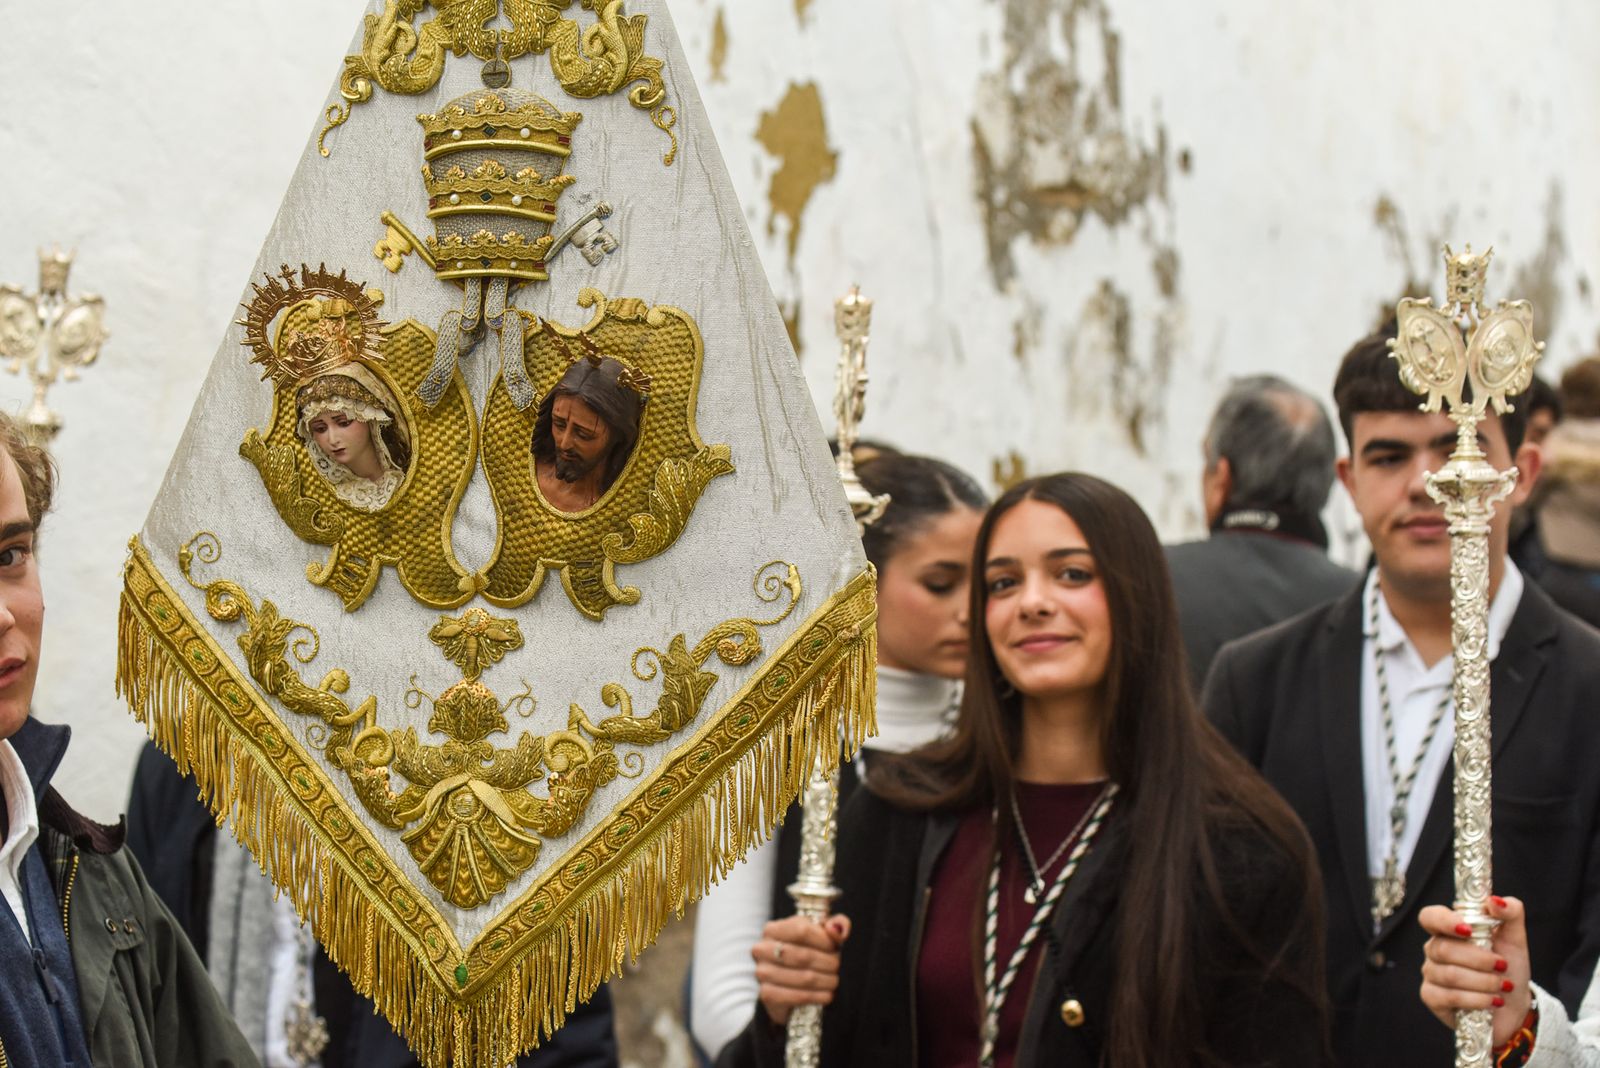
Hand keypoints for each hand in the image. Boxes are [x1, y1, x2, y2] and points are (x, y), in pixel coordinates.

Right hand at [753, 913, 850, 1026]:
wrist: (786, 983)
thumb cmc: (806, 951)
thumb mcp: (820, 933)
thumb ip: (835, 925)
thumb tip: (838, 930)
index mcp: (773, 929)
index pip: (801, 930)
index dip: (823, 939)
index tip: (836, 946)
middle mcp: (762, 949)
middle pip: (803, 955)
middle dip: (827, 962)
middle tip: (837, 966)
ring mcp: (762, 972)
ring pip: (804, 977)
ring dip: (826, 981)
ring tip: (834, 981)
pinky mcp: (767, 994)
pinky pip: (797, 996)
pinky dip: (817, 996)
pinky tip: (827, 995)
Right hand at [1419, 896, 1531, 1048]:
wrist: (1514, 1004)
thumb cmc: (1509, 967)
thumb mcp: (1515, 938)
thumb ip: (1510, 912)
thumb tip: (1495, 901)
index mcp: (1449, 930)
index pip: (1430, 916)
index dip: (1444, 921)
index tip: (1468, 930)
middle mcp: (1434, 949)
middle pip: (1444, 949)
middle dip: (1480, 960)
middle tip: (1502, 966)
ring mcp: (1431, 974)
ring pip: (1450, 975)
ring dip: (1484, 982)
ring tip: (1502, 986)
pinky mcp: (1431, 997)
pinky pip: (1449, 997)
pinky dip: (1477, 999)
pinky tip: (1492, 1001)